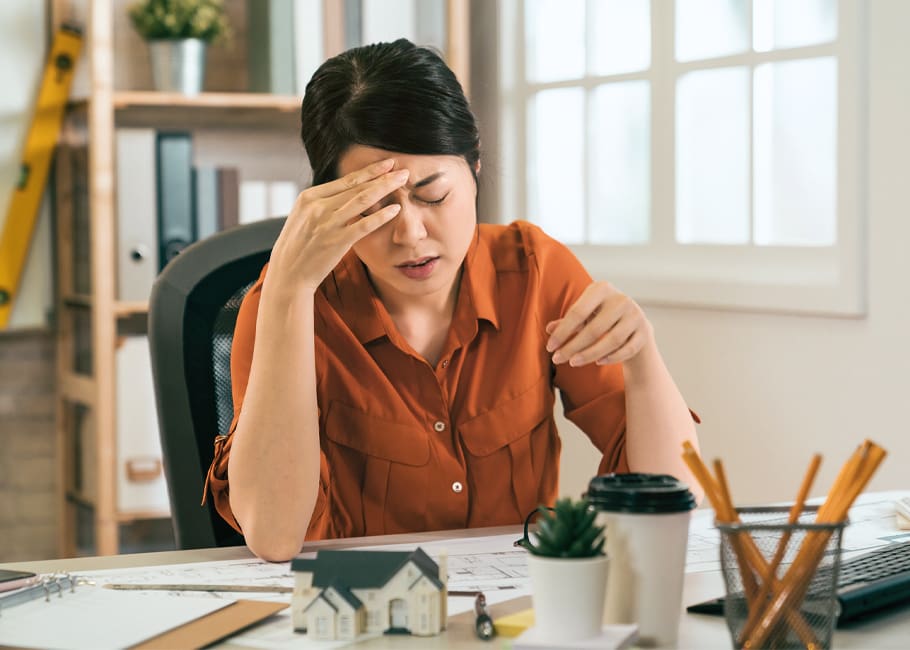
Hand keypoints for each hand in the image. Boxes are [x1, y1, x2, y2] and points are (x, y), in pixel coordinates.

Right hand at [267, 158, 408, 291]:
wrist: (289, 274)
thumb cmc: (298, 247)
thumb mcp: (303, 217)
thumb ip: (322, 204)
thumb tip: (344, 193)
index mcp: (309, 197)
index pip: (346, 180)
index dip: (370, 171)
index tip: (387, 164)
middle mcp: (318, 206)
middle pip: (357, 186)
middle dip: (383, 176)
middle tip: (403, 170)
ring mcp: (328, 223)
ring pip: (363, 200)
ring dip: (386, 188)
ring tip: (403, 181)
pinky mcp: (337, 241)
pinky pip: (365, 225)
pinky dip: (382, 215)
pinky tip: (396, 209)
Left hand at [545, 281, 653, 366]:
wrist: (633, 321)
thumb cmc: (601, 316)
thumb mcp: (584, 315)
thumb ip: (567, 322)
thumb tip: (549, 330)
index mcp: (602, 289)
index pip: (578, 312)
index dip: (562, 332)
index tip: (550, 347)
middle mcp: (621, 299)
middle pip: (594, 329)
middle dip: (573, 346)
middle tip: (558, 359)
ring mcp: (636, 315)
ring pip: (611, 341)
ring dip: (589, 354)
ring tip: (573, 362)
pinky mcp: (645, 331)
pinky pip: (627, 349)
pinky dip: (612, 357)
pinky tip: (597, 362)